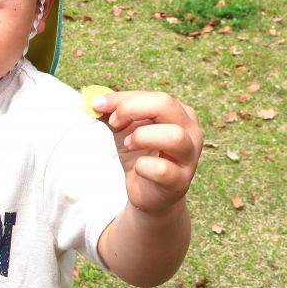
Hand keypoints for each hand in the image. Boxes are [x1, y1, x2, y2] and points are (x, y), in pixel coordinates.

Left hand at [93, 91, 201, 213]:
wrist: (147, 191)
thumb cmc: (139, 154)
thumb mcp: (123, 128)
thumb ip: (111, 113)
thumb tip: (95, 102)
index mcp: (180, 113)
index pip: (154, 96)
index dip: (123, 99)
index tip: (98, 105)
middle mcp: (191, 131)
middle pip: (167, 105)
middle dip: (132, 109)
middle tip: (114, 123)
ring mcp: (189, 157)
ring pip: (174, 136)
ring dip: (142, 137)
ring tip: (128, 144)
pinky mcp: (180, 181)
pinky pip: (162, 169)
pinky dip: (143, 166)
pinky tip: (137, 168)